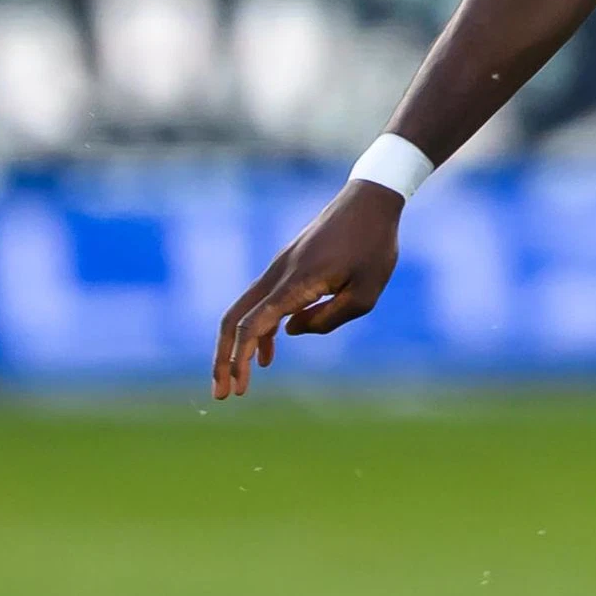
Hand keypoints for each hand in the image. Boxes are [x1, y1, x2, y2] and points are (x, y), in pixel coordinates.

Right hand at [212, 180, 403, 396]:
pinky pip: (262, 302)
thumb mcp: (365, 293)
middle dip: (222, 359)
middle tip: (221, 394)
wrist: (370, 201)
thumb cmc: (374, 246)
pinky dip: (258, 329)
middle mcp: (278, 274)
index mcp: (296, 283)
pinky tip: (269, 354)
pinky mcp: (286, 266)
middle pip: (233, 320)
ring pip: (243, 311)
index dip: (239, 359)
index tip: (237, 388)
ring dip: (236, 347)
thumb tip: (289, 333)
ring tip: (238, 383)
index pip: (254, 325)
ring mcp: (278, 268)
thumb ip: (328, 320)